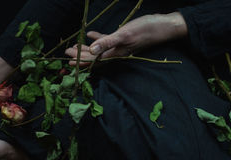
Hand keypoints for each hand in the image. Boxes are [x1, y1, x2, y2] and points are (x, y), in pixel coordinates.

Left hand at [65, 12, 187, 64]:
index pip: (93, 61)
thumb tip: (91, 52)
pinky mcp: (124, 39)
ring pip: (99, 50)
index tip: (69, 62)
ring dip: (86, 49)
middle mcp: (116, 53)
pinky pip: (107, 41)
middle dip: (80, 56)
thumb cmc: (146, 29)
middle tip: (67, 53)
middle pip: (94, 57)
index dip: (81, 62)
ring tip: (74, 46)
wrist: (164, 27)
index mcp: (115, 54)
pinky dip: (98, 39)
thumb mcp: (125, 35)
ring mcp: (120, 47)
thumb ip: (107, 43)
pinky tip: (90, 34)